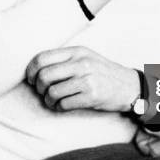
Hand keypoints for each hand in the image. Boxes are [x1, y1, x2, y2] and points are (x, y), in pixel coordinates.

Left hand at [25, 46, 139, 111]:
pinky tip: (61, 106)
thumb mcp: (86, 58)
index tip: (31, 79)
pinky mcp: (92, 96)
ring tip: (52, 101)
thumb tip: (35, 69)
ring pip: (52, 92)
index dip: (30, 71)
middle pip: (44, 76)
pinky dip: (58, 108)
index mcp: (77, 51)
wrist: (129, 85)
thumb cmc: (103, 73)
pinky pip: (64, 104)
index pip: (42, 58)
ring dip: (48, 100)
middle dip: (38, 87)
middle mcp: (82, 63)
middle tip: (42, 91)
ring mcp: (87, 79)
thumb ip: (65, 59)